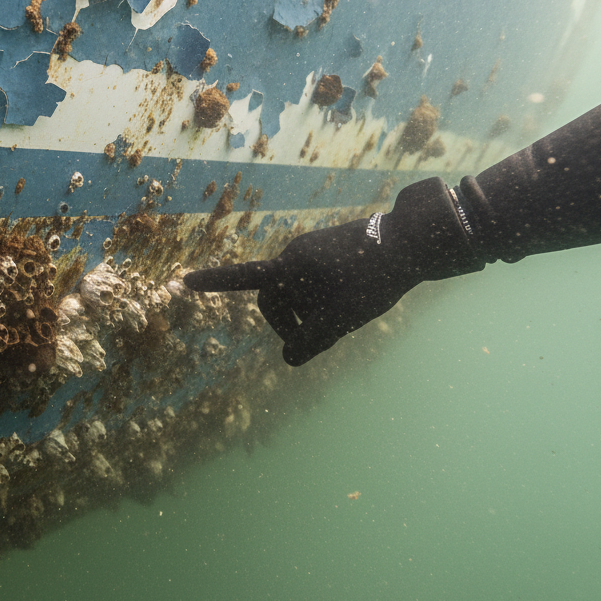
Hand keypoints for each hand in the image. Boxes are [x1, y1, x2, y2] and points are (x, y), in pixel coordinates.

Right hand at [184, 177, 482, 365]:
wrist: (414, 241)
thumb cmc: (372, 280)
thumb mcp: (339, 321)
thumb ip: (309, 345)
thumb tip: (288, 359)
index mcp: (290, 266)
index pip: (244, 278)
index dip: (216, 283)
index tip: (185, 281)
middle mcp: (296, 253)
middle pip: (276, 298)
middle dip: (289, 322)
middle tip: (316, 340)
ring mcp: (314, 248)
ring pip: (300, 291)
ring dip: (311, 311)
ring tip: (345, 320)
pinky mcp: (332, 247)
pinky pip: (316, 279)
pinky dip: (325, 298)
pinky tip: (354, 301)